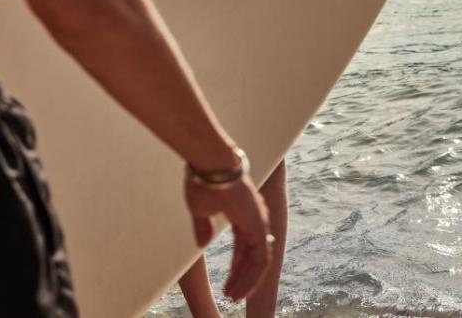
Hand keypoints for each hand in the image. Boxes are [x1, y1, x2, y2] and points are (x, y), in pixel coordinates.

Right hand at [184, 171, 271, 301]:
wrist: (210, 165)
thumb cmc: (203, 180)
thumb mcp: (199, 209)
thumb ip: (203, 226)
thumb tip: (203, 242)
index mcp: (240, 212)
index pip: (243, 246)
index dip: (237, 265)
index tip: (228, 282)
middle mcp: (253, 218)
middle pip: (251, 255)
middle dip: (241, 277)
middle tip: (231, 295)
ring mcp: (258, 222)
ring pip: (258, 261)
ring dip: (246, 281)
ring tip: (233, 297)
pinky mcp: (259, 227)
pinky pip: (261, 260)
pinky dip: (252, 278)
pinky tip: (240, 290)